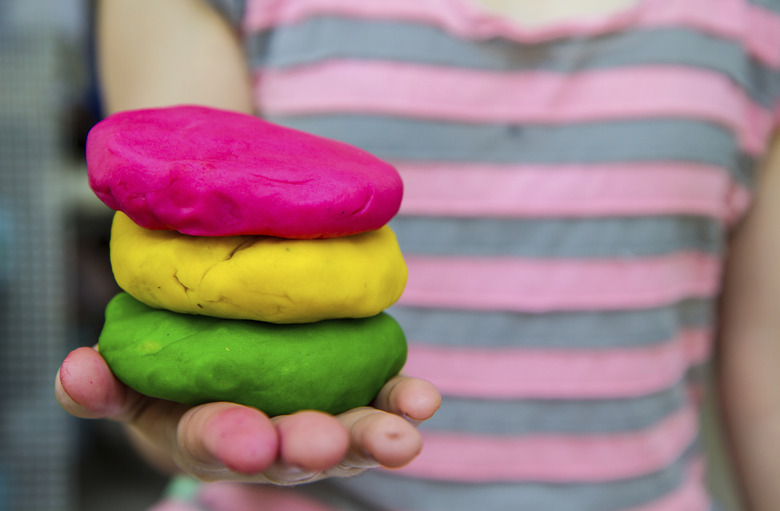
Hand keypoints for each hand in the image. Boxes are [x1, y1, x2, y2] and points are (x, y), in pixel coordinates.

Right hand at [55, 346, 439, 484]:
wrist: (232, 365)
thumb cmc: (177, 382)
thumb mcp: (133, 385)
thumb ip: (103, 387)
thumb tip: (76, 371)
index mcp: (215, 433)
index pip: (218, 441)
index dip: (229, 441)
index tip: (246, 439)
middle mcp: (274, 436)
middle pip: (293, 448)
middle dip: (310, 449)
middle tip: (327, 446)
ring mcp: (320, 416)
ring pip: (349, 432)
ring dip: (375, 436)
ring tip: (405, 436)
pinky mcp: (357, 391)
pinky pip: (382, 398)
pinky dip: (403, 399)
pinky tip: (424, 400)